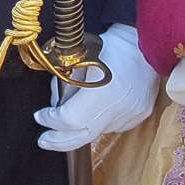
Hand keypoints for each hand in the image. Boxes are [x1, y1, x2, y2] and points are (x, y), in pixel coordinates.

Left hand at [34, 24, 159, 150]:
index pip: (70, 120)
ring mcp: (131, 114)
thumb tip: (56, 105)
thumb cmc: (110, 46)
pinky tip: (93, 112)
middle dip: (59, 141)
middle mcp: (118, 108)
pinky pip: (112, 126)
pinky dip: (98, 123)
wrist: (144, 42)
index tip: (40, 116)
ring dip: (79, 129)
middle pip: (83, 137)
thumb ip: (65, 84)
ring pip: (98, 131)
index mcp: (103, 92)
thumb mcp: (79, 60)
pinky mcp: (139, 115)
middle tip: (44, 140)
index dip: (51, 121)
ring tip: (69, 117)